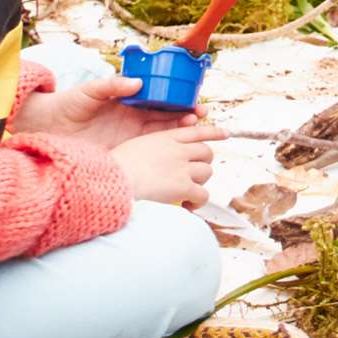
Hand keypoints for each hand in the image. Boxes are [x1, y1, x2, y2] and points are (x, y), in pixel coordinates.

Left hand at [11, 76, 204, 149]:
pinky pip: (146, 155)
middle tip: (203, 120)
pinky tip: (175, 158)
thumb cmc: (67, 105)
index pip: (161, 103)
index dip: (180, 103)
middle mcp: (133, 122)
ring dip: (180, 137)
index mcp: (130, 104)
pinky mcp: (121, 154)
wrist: (46, 128)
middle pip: (167, 121)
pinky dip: (162, 155)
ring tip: (196, 134)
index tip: (196, 105)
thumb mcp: (90, 92)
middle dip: (188, 121)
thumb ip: (112, 86)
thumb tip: (136, 82)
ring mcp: (128, 139)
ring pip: (161, 139)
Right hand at [111, 125, 225, 207]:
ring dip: (200, 183)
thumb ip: (152, 150)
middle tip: (192, 176)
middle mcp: (177, 150)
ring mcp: (182, 167)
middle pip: (206, 152)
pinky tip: (186, 206)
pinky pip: (203, 194)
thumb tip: (156, 162)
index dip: (213, 132)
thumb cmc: (115, 169)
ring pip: (207, 172)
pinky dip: (197, 202)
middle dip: (203, 164)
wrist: (112, 181)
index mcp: (164, 137)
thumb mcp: (134, 147)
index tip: (224, 134)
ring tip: (186, 193)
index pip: (196, 131)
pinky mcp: (184, 186)